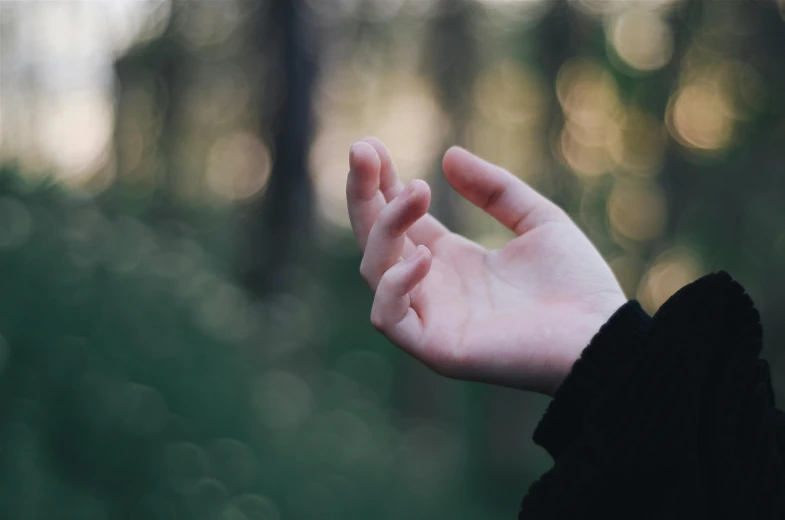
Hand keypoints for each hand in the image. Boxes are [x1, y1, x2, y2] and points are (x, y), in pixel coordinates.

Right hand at [346, 138, 625, 395]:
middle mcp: (432, 287)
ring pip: (374, 270)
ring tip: (415, 192)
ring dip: (383, 227)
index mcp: (451, 260)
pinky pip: (388, 317)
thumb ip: (495, 189)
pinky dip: (395, 284)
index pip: (399, 220)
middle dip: (363, 194)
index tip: (371, 145)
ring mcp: (430, 318)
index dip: (381, 183)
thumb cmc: (577, 284)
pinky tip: (423, 254)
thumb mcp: (539, 219)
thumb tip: (448, 155)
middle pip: (375, 239)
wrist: (602, 335)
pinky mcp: (436, 347)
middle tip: (361, 148)